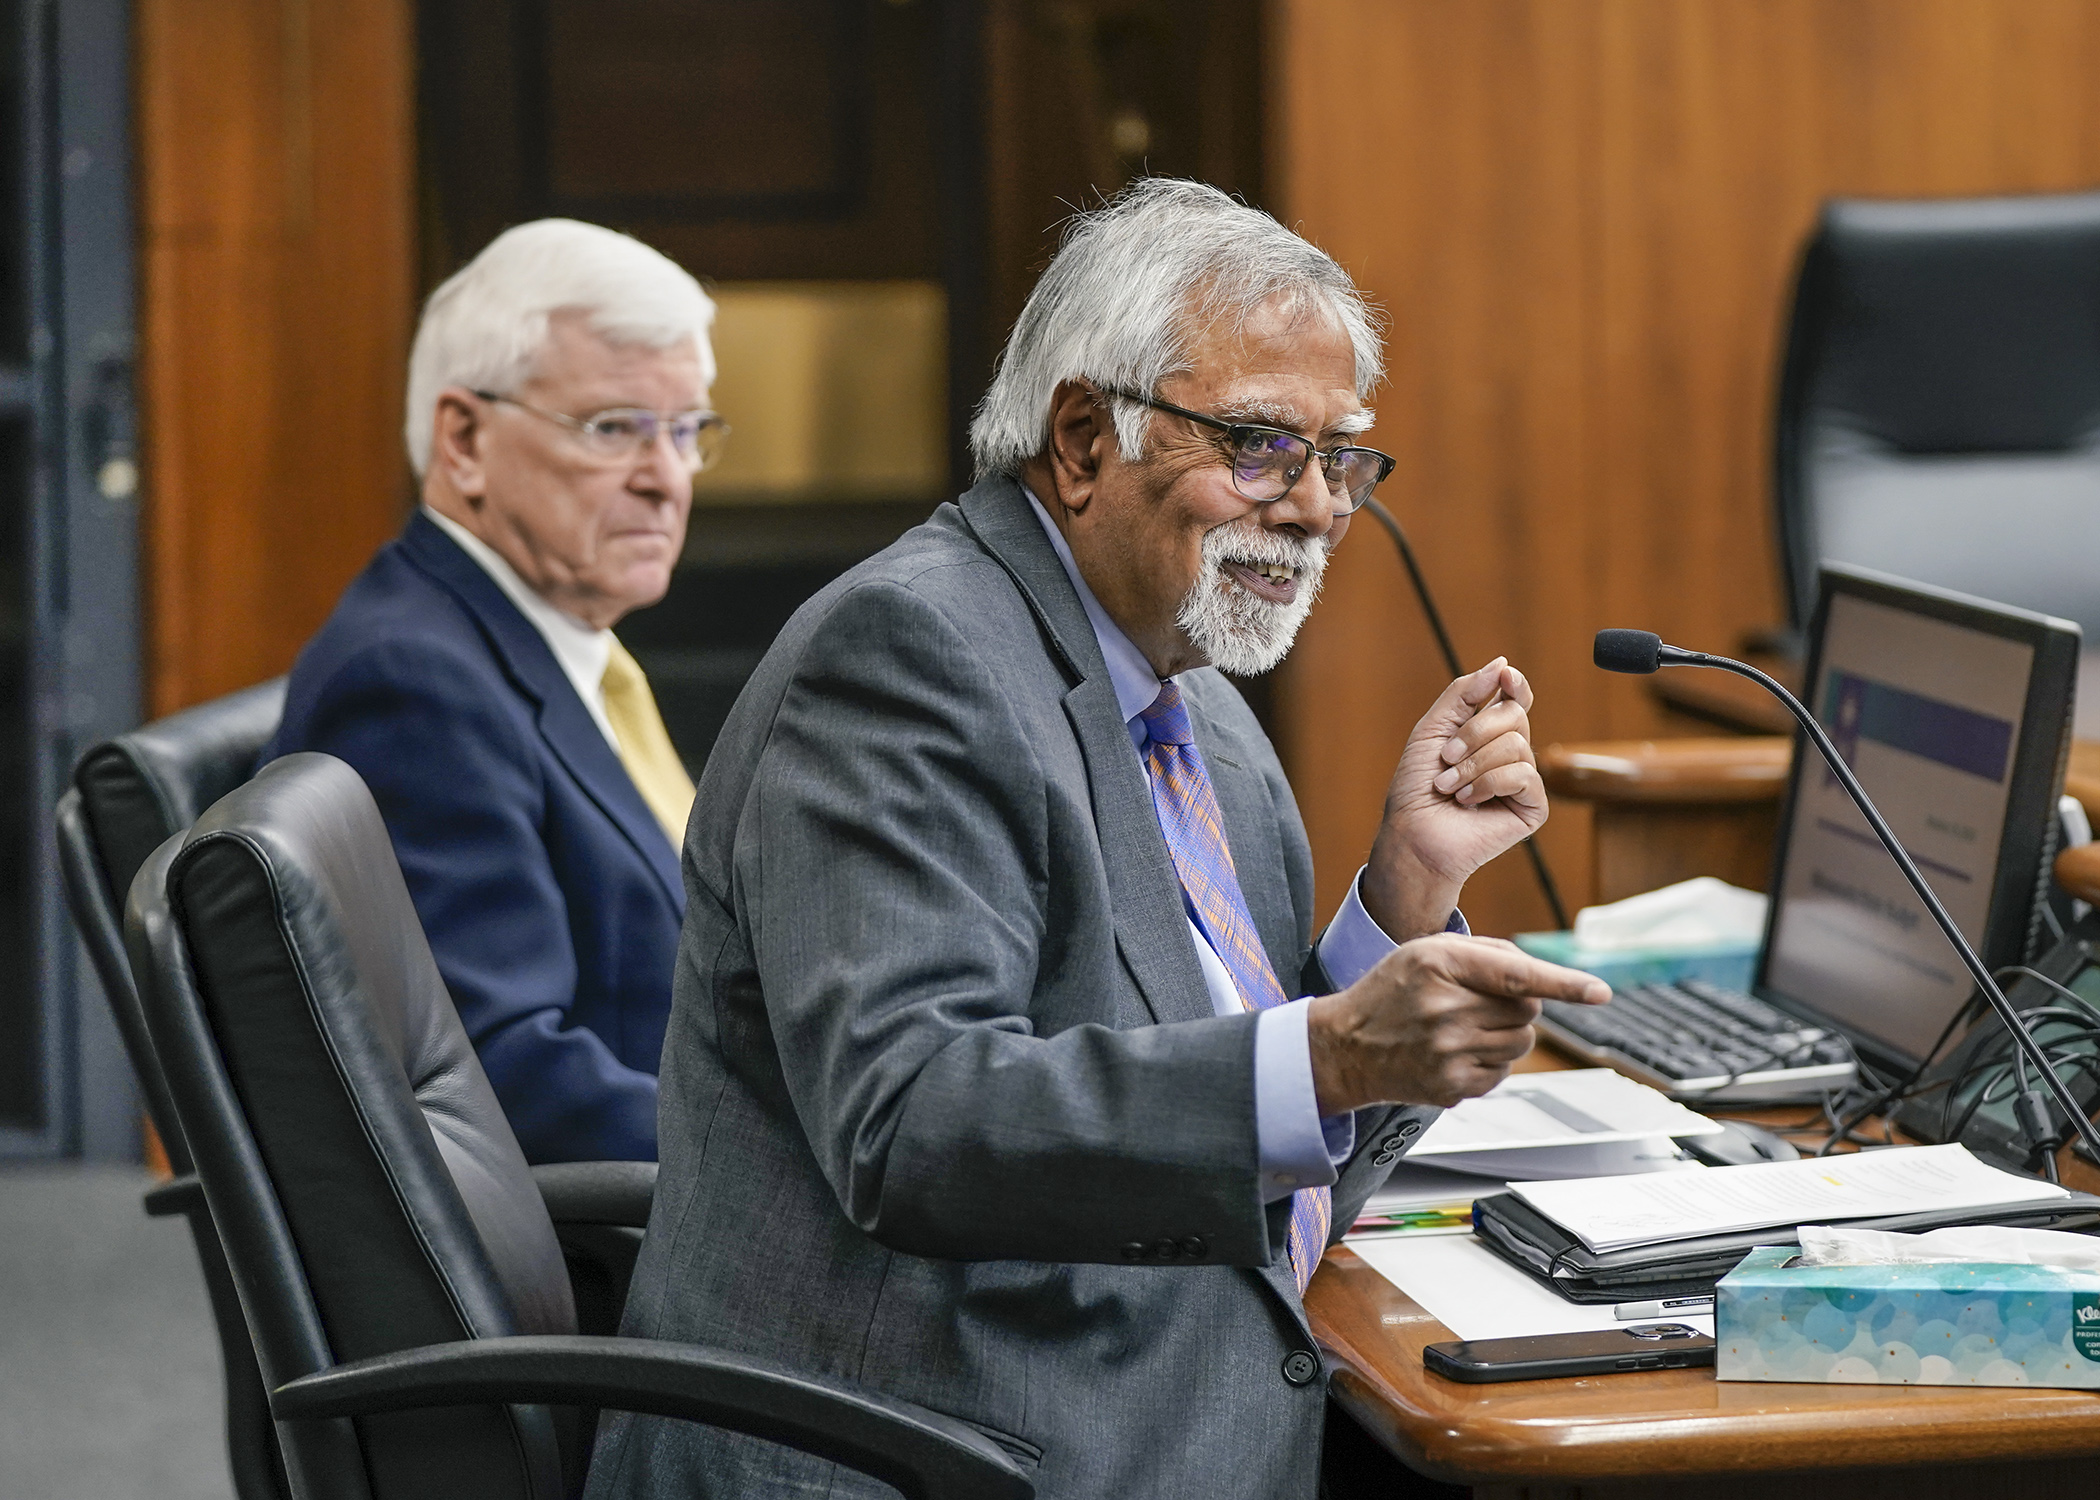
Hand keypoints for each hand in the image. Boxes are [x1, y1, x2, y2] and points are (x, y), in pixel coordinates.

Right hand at [1305, 935, 1609, 1113]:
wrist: (1346, 1047)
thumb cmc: (1391, 991)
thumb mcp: (1426, 951)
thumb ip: (1486, 952)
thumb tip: (1538, 973)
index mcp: (1440, 965)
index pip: (1515, 975)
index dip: (1563, 983)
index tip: (1599, 991)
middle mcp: (1444, 1009)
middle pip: (1527, 1009)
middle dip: (1518, 1004)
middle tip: (1479, 1003)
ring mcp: (1447, 1053)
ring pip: (1521, 1042)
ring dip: (1506, 1034)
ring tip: (1463, 1028)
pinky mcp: (1451, 1086)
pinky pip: (1503, 1073)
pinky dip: (1490, 1061)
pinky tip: (1456, 1052)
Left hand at [1361, 658, 1546, 939]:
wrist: (1413, 833)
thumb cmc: (1417, 787)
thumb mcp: (1433, 729)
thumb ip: (1464, 694)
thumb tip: (1502, 665)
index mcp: (1488, 734)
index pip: (1515, 699)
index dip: (1515, 684)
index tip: (1505, 678)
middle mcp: (1510, 754)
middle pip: (1514, 715)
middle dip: (1474, 732)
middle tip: (1445, 758)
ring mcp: (1523, 781)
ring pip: (1518, 745)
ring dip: (1473, 764)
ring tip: (1450, 787)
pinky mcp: (1533, 807)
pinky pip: (1523, 775)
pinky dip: (1488, 783)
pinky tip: (1468, 801)